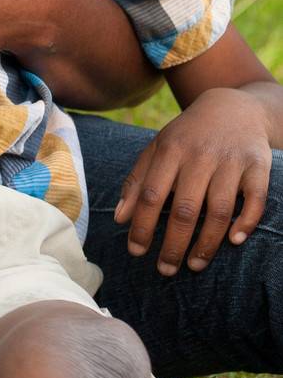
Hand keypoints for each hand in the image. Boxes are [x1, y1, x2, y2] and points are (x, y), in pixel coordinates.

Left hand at [114, 88, 271, 273]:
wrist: (233, 107)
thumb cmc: (188, 136)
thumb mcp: (157, 149)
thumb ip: (137, 181)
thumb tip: (119, 218)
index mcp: (170, 150)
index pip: (152, 195)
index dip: (142, 226)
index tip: (136, 252)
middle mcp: (200, 155)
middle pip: (185, 209)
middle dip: (173, 245)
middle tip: (165, 270)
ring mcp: (231, 160)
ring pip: (219, 210)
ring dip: (207, 243)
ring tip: (194, 265)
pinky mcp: (258, 164)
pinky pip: (255, 199)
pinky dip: (246, 222)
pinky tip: (234, 241)